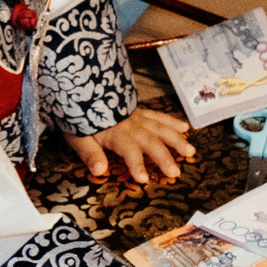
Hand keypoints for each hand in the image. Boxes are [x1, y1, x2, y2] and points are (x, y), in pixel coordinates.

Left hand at [64, 109, 196, 184]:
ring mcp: (136, 117)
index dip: (136, 163)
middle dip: (164, 156)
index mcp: (114, 133)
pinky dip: (171, 122)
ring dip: (175, 140)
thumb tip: (99, 170)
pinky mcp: (138, 111)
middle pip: (150, 141)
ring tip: (189, 151)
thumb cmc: (77, 115)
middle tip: (175, 172)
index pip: (128, 149)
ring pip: (160, 127)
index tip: (143, 178)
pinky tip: (184, 128)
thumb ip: (89, 153)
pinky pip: (157, 116)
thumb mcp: (77, 136)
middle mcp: (129, 125)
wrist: (80, 87)